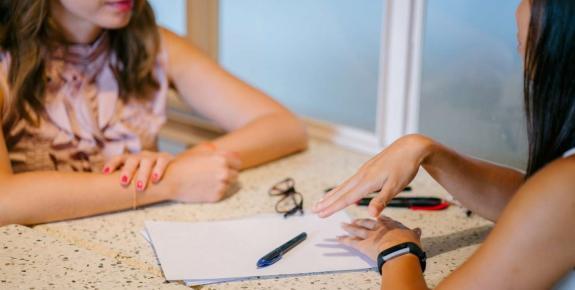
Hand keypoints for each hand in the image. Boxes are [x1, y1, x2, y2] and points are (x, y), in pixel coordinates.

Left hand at [103, 151, 173, 191]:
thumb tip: (106, 193)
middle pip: (132, 160)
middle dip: (127, 171)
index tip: (105, 172)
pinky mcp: (166, 158)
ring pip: (147, 162)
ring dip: (142, 174)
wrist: (172, 169)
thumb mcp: (136, 175)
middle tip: (124, 182)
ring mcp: (154, 157)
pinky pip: (162, 162)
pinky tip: (155, 179)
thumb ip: (126, 180)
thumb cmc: (149, 176)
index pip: (119, 158)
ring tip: (140, 187)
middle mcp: (141, 156)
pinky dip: (158, 170)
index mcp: (132, 160)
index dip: (112, 164)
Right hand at [162, 150, 241, 202]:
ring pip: (229, 184)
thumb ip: (218, 152)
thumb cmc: (183, 165)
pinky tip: (204, 188)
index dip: (232, 164)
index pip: (238, 162)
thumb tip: (236, 155)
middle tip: (214, 175)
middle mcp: (224, 171)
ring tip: (207, 181)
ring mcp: (221, 184)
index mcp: (221, 158)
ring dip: (223, 183)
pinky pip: (222, 193)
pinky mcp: (217, 196)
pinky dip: (216, 191)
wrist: (170, 181)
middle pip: (235, 174)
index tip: (227, 166)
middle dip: (228, 174)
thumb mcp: (201, 152)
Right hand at [313, 134, 433, 217]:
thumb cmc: (405, 167)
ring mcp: (363, 171)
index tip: (320, 215)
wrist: (410, 147)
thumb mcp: (396, 186)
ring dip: (331, 195)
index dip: (332, 208)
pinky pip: (349, 181)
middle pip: (340, 192)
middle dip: (326, 202)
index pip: (346, 198)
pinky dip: (341, 188)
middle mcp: (361, 176)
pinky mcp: (367, 169)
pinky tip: (340, 191)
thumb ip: (381, 201)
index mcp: (367, 182)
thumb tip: (371, 215)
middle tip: (313, 210)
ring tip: (320, 201)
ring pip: (343, 186)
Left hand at [338, 216, 421, 260]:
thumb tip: (418, 230)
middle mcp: (379, 228)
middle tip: (354, 220)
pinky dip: (344, 240)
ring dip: (349, 228)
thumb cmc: (408, 244)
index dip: (378, 218)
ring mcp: (370, 235)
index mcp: (391, 225)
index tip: (375, 216)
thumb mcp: (414, 236)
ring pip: (357, 230)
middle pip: (367, 223)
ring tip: (342, 225)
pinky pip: (351, 242)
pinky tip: (338, 238)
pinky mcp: (363, 245)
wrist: (400, 251)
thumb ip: (414, 233)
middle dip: (360, 221)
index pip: (383, 219)